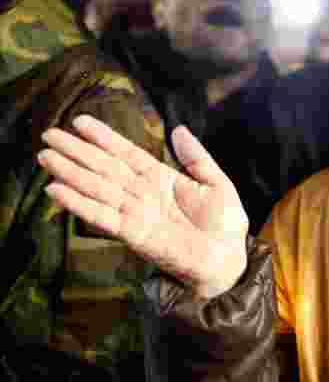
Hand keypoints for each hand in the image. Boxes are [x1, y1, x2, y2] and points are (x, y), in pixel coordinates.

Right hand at [37, 115, 248, 298]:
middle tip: (48, 136)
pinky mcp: (134, 234)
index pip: (127, 153)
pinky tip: (57, 190)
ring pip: (98, 188)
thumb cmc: (225, 224)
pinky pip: (102, 216)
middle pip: (105, 168)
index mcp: (161, 179)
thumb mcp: (216, 183)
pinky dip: (79, 204)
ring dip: (71, 173)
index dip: (104, 138)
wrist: (230, 259)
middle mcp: (143, 194)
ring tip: (46, 156)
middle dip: (77, 152)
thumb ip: (196, 157)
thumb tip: (178, 128)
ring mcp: (136, 213)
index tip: (79, 121)